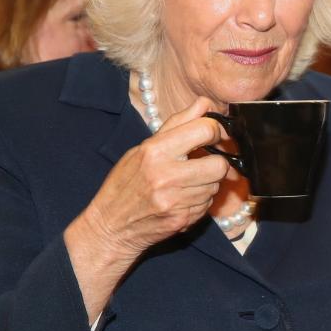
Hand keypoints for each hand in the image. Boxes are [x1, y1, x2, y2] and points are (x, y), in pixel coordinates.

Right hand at [78, 96, 229, 261]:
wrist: (111, 227)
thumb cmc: (125, 183)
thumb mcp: (144, 147)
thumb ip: (178, 124)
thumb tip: (204, 104)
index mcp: (155, 151)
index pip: (204, 131)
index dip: (215, 131)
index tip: (213, 134)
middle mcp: (166, 176)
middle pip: (219, 164)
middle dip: (216, 162)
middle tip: (204, 162)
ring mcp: (176, 201)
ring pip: (215, 186)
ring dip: (207, 183)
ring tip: (186, 183)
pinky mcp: (183, 219)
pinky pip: (208, 204)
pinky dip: (200, 200)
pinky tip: (182, 199)